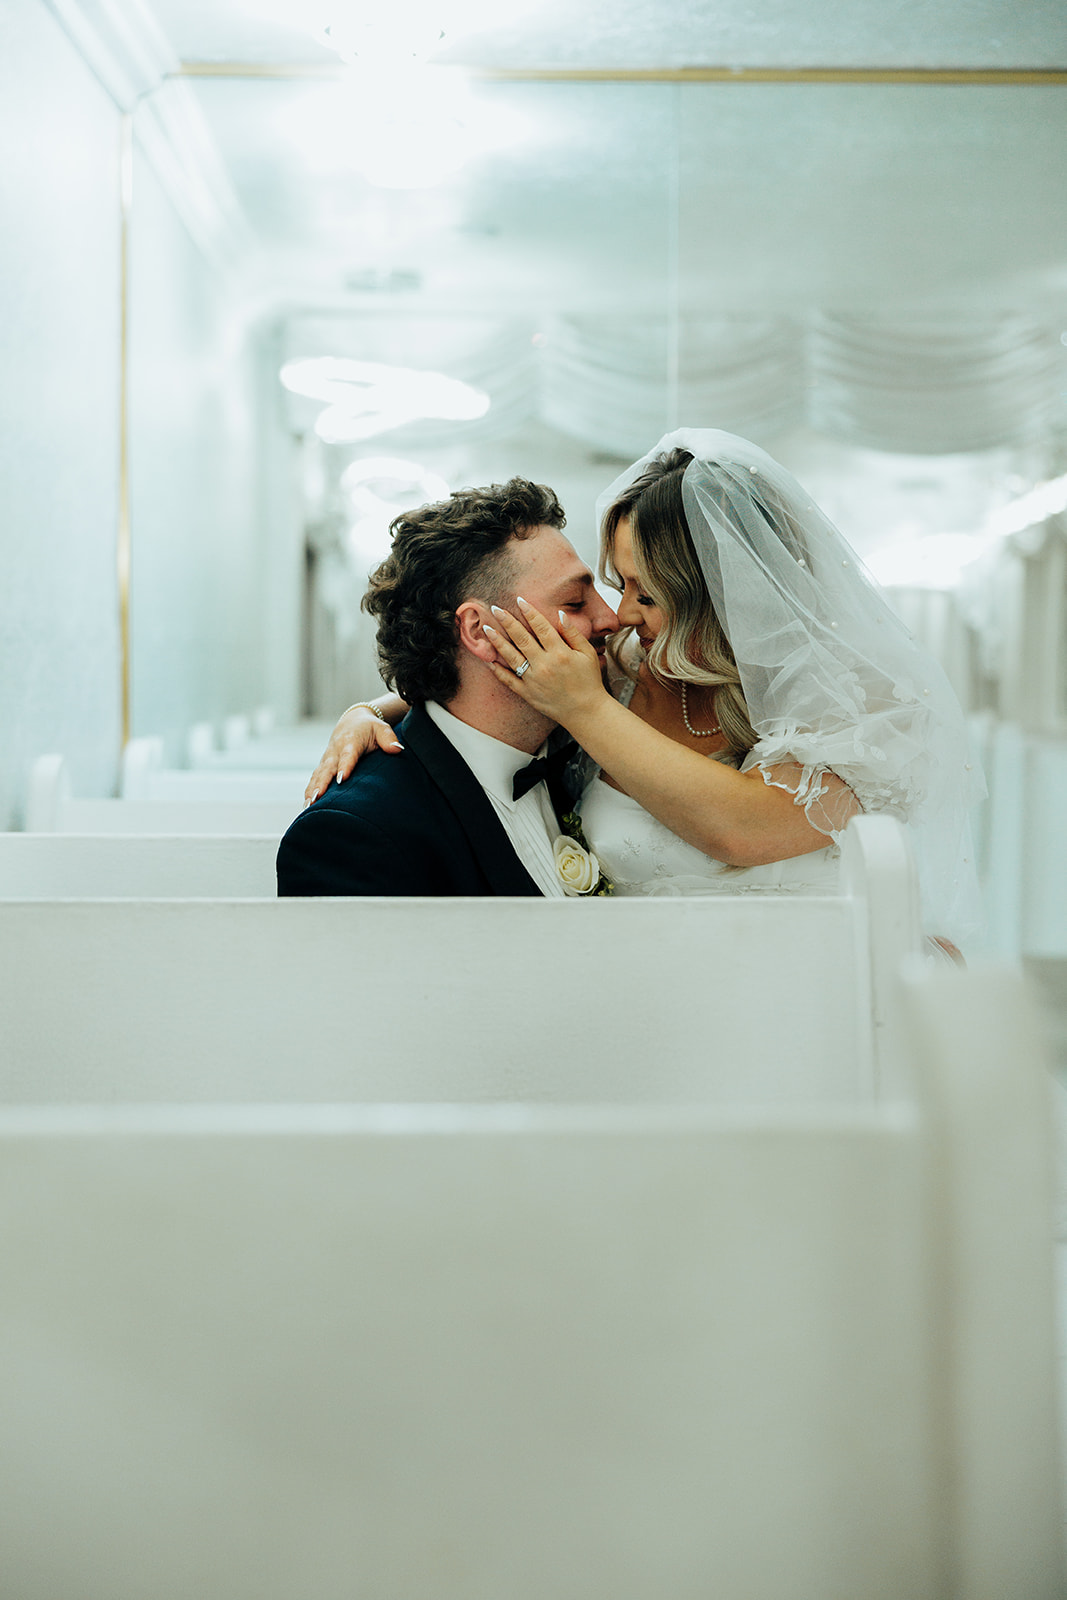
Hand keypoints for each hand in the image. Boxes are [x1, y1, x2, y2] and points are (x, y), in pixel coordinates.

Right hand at [304, 705, 402, 802]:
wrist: (352, 721)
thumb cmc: (369, 728)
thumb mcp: (381, 728)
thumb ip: (389, 739)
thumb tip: (397, 749)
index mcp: (350, 741)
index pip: (348, 755)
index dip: (344, 766)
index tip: (342, 779)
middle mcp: (335, 751)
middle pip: (327, 768)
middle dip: (322, 784)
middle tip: (317, 798)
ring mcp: (327, 759)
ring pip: (318, 775)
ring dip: (312, 790)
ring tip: (308, 805)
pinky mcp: (323, 766)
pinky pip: (315, 778)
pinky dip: (309, 790)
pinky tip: (306, 806)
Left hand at [483, 598, 608, 726]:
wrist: (586, 712)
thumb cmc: (589, 682)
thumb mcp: (587, 654)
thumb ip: (573, 634)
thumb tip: (560, 614)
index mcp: (560, 653)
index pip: (541, 627)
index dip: (530, 612)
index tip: (519, 600)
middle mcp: (544, 665)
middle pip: (522, 638)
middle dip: (508, 622)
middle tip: (495, 609)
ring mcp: (533, 680)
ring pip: (511, 657)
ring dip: (497, 642)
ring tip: (486, 629)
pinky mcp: (527, 694)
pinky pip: (509, 680)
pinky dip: (497, 670)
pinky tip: (488, 659)